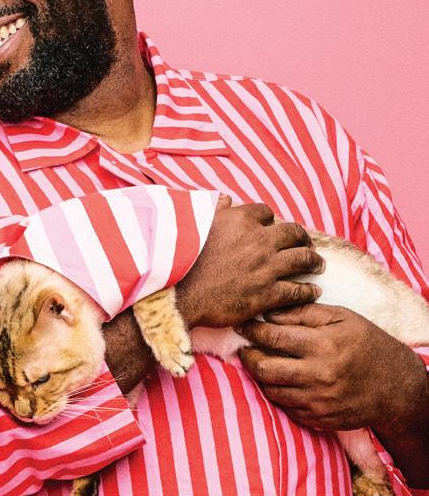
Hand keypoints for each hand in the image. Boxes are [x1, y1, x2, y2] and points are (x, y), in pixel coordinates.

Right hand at [178, 196, 323, 328]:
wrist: (178, 296)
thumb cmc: (181, 261)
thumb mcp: (195, 226)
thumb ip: (214, 211)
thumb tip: (226, 199)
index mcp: (240, 220)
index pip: (266, 213)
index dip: (271, 221)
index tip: (272, 229)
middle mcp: (258, 241)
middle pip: (293, 233)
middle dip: (302, 238)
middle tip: (306, 244)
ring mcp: (265, 267)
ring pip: (302, 259)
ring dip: (313, 261)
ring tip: (317, 264)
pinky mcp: (266, 294)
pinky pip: (297, 290)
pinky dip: (308, 291)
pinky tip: (313, 291)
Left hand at [238, 303, 427, 432]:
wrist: (395, 387)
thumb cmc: (368, 345)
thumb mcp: (344, 319)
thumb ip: (306, 313)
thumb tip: (271, 313)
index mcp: (324, 345)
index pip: (274, 337)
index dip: (253, 331)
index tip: (244, 326)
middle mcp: (318, 375)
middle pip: (264, 368)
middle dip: (249, 356)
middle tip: (246, 348)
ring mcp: (316, 400)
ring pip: (270, 389)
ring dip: (261, 375)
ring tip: (262, 363)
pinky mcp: (316, 418)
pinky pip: (284, 406)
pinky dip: (278, 392)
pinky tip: (281, 381)